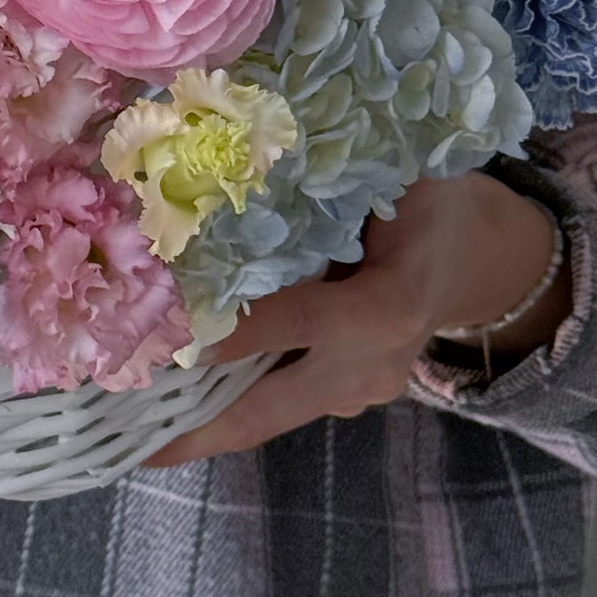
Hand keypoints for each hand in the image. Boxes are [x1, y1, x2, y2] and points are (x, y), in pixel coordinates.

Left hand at [144, 172, 568, 466]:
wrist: (486, 259)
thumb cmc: (436, 204)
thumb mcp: (399, 179)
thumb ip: (329, 186)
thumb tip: (236, 165)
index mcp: (387, 307)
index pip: (296, 320)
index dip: (231, 330)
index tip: (164, 339)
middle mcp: (368, 367)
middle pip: (263, 408)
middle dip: (186, 426)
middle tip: (111, 431)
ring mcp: (357, 393)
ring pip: (261, 415)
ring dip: (192, 421)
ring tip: (113, 421)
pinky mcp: (345, 397)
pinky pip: (274, 404)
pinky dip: (219, 402)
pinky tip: (163, 399)